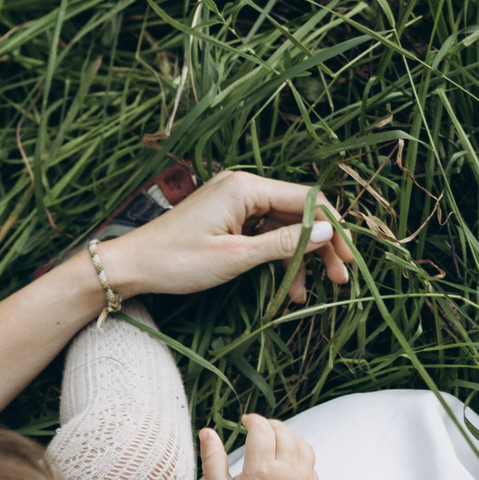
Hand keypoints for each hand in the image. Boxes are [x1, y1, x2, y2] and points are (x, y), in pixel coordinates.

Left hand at [100, 169, 355, 302]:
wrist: (131, 266)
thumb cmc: (177, 261)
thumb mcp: (236, 257)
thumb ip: (283, 244)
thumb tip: (326, 233)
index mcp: (245, 187)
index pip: (308, 200)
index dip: (334, 229)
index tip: (348, 260)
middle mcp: (242, 187)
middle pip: (299, 213)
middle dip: (320, 246)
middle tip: (339, 279)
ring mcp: (234, 202)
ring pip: (283, 227)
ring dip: (298, 258)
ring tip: (308, 293)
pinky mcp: (227, 218)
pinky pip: (263, 234)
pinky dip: (276, 258)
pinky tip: (287, 287)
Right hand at [201, 415, 318, 479]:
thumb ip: (212, 458)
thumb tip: (206, 431)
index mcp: (261, 470)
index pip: (262, 431)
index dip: (253, 420)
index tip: (246, 421)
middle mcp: (286, 472)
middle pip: (284, 433)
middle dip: (271, 425)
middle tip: (260, 428)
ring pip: (302, 445)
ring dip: (289, 436)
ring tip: (276, 438)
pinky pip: (310, 463)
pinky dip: (300, 454)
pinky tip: (287, 458)